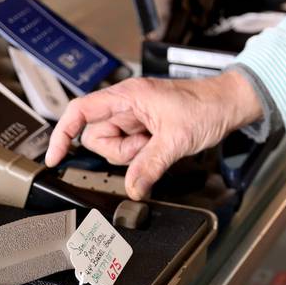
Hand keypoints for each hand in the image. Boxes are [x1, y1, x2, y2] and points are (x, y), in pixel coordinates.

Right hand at [45, 71, 263, 200]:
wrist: (230, 104)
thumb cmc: (207, 105)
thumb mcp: (177, 139)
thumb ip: (150, 165)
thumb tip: (133, 189)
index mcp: (128, 95)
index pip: (81, 111)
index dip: (62, 133)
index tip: (54, 157)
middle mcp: (128, 104)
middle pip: (98, 137)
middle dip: (119, 151)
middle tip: (148, 147)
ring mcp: (136, 116)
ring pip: (115, 146)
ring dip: (134, 154)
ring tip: (160, 143)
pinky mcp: (146, 127)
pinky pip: (132, 148)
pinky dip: (143, 154)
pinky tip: (163, 146)